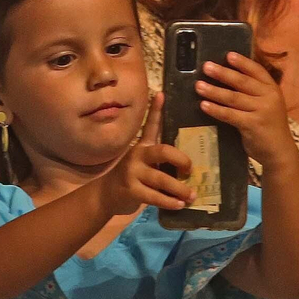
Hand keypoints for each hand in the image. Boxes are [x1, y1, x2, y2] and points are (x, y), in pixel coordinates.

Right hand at [95, 93, 195, 214]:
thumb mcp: (143, 162)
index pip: (151, 125)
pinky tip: (179, 205)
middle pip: (163, 151)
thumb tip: (190, 163)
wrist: (106, 195)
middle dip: (181, 160)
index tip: (162, 94)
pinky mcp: (131, 190)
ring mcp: (133, 173)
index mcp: (143, 146)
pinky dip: (169, 201)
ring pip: (161, 178)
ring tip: (191, 195)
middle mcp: (137, 155)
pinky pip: (154, 196)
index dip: (157, 110)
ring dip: (179, 188)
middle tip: (191, 170)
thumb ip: (160, 159)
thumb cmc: (132, 177)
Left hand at [195, 52, 294, 168]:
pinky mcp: (252, 125)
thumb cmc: (269, 126)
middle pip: (242, 82)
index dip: (242, 62)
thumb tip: (228, 78)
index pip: (257, 71)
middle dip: (222, 73)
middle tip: (206, 66)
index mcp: (272, 89)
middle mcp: (269, 97)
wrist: (279, 152)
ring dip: (214, 91)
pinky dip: (215, 109)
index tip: (228, 55)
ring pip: (233, 98)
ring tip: (198, 86)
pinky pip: (230, 115)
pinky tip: (203, 105)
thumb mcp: (267, 105)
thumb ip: (254, 93)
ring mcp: (261, 111)